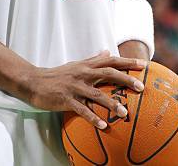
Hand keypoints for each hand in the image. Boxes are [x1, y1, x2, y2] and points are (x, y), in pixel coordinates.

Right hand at [25, 50, 146, 128]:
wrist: (35, 82)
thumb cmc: (58, 75)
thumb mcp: (76, 64)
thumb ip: (92, 60)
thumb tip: (107, 52)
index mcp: (86, 66)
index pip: (110, 61)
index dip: (126, 62)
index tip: (143, 65)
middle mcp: (83, 74)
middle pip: (108, 74)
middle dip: (125, 79)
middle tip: (140, 87)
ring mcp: (75, 87)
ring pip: (96, 94)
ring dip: (111, 103)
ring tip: (125, 113)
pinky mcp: (66, 100)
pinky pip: (82, 110)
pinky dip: (93, 118)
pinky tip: (103, 126)